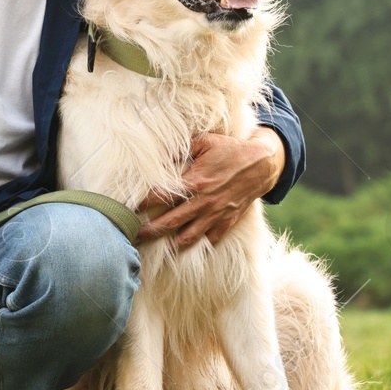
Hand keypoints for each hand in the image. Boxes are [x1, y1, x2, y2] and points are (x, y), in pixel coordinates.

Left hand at [135, 129, 285, 249]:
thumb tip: (161, 151)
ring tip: (154, 248)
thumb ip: (182, 147)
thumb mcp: (205, 141)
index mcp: (195, 181)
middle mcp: (203, 202)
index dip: (143, 203)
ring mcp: (215, 215)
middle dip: (148, 231)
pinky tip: (183, 247)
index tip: (128, 208)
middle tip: (131, 237)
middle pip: (169, 222)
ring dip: (169, 244)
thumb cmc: (230, 150)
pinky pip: (208, 240)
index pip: (161, 196)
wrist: (261, 165)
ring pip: (187, 237)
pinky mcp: (226, 222)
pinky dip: (196, 245)